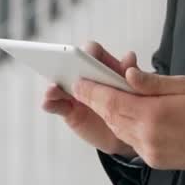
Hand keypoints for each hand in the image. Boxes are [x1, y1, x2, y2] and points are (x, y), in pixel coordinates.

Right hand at [41, 41, 138, 156]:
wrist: (129, 133)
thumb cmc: (132, 105)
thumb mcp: (136, 90)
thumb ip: (134, 74)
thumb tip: (129, 57)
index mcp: (102, 65)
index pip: (92, 52)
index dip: (87, 52)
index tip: (81, 56)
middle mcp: (85, 76)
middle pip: (70, 65)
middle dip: (63, 65)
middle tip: (61, 67)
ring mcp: (74, 93)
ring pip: (59, 84)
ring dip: (54, 85)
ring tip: (53, 89)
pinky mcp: (68, 110)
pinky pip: (55, 104)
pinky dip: (49, 102)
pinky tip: (48, 103)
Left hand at [73, 67, 184, 172]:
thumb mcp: (184, 85)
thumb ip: (152, 82)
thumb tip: (127, 74)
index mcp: (153, 115)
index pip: (112, 101)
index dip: (92, 92)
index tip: (79, 82)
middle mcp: (146, 136)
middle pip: (111, 116)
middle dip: (95, 101)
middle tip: (83, 87)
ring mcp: (149, 151)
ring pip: (118, 129)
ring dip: (107, 114)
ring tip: (101, 98)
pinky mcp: (153, 159)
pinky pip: (129, 140)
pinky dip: (122, 126)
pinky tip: (124, 115)